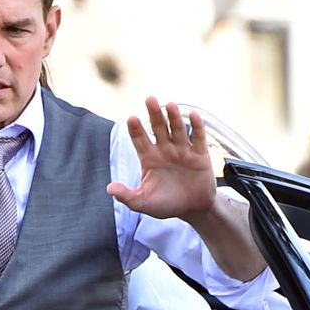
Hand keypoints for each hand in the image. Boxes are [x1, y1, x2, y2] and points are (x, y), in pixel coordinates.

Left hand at [107, 97, 215, 220]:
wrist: (193, 210)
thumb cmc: (166, 204)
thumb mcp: (143, 203)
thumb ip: (127, 196)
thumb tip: (109, 189)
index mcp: (149, 158)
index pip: (140, 139)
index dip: (135, 129)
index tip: (131, 118)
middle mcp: (165, 150)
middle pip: (158, 128)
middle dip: (154, 114)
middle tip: (149, 99)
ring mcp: (182, 151)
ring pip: (177, 130)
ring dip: (174, 118)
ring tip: (170, 105)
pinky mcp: (200, 156)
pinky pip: (198, 139)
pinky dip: (197, 127)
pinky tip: (193, 115)